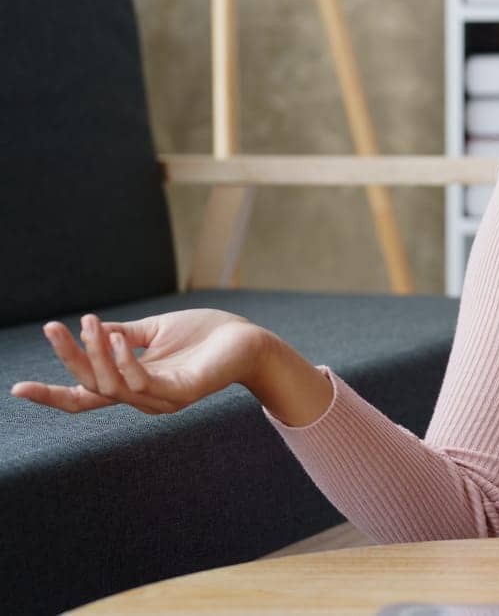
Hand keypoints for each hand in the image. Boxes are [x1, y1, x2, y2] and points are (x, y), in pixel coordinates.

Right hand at [9, 308, 267, 414]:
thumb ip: (126, 335)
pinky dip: (126, 362)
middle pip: (91, 387)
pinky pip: (144, 382)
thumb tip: (95, 330)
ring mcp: (163, 400)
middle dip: (69, 358)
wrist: (251, 340)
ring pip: (112, 385)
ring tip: (90, 323)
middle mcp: (144, 399)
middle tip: (52, 328)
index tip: (17, 389)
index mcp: (134, 384)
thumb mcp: (157, 330)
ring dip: (96, 353)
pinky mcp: (183, 392)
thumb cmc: (207, 335)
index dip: (52, 395)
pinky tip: (118, 339)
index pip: (85, 396)